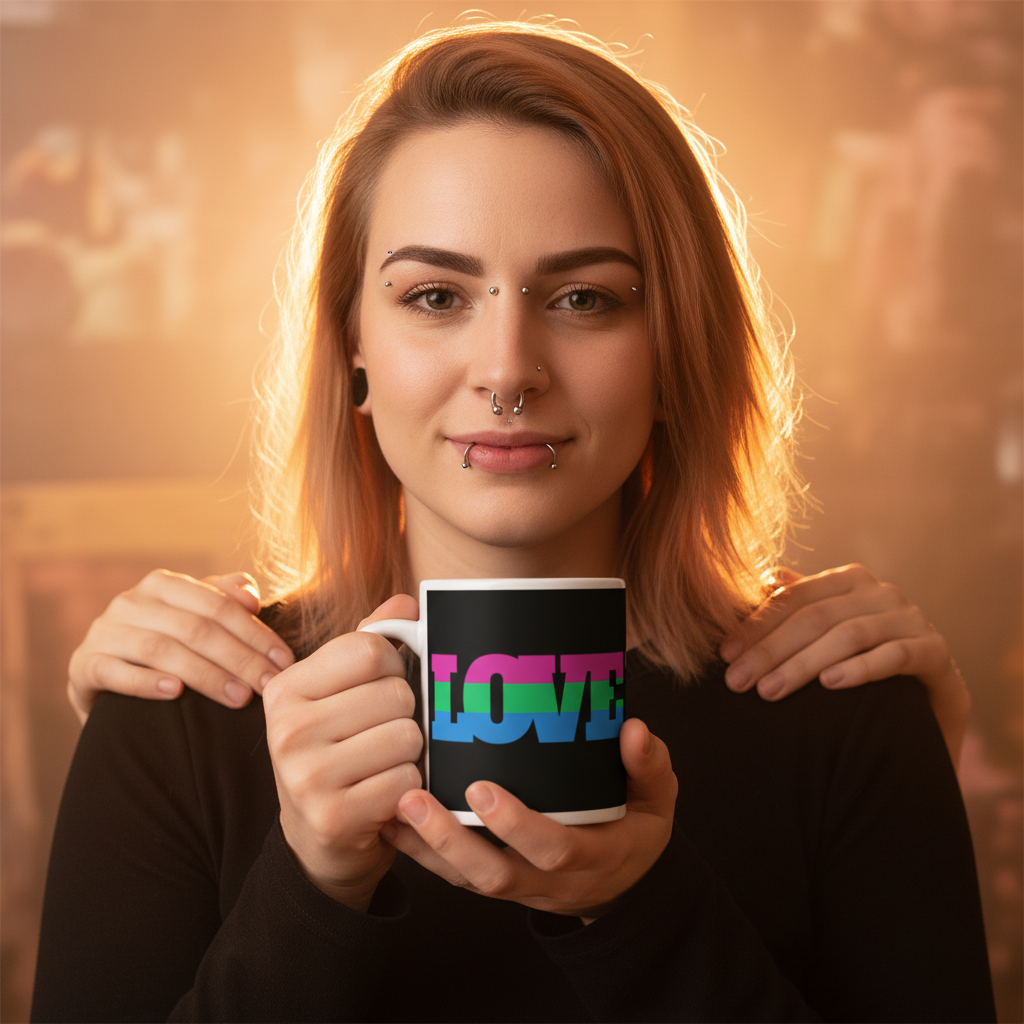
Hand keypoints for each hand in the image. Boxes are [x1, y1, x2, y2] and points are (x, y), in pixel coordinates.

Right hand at [67, 570, 294, 723]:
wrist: (109, 686)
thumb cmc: (168, 649)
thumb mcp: (197, 620)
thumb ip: (224, 601)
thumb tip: (250, 593)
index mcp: (163, 585)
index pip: (218, 606)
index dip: (255, 633)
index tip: (285, 662)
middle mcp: (130, 602)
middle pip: (195, 628)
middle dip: (239, 659)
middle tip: (269, 687)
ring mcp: (103, 632)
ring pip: (161, 648)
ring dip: (205, 674)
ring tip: (238, 698)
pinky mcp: (83, 665)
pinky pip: (113, 670)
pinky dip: (144, 681)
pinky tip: (174, 693)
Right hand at [263, 595, 423, 911]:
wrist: (318, 838)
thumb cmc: (338, 750)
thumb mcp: (343, 691)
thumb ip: (372, 641)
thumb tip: (407, 602)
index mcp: (285, 688)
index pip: (371, 648)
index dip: (393, 667)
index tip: (377, 690)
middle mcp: (286, 729)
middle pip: (396, 694)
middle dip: (405, 716)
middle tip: (380, 737)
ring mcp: (305, 776)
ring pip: (407, 737)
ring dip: (409, 755)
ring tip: (381, 766)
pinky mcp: (333, 817)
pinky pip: (407, 782)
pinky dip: (408, 790)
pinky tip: (383, 797)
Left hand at [381, 718, 675, 921]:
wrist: (627, 882)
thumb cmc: (637, 826)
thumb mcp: (657, 798)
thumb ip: (649, 765)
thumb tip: (635, 730)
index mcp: (595, 857)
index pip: (553, 850)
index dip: (516, 825)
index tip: (481, 789)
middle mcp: (552, 882)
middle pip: (495, 875)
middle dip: (450, 840)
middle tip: (413, 799)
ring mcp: (522, 887)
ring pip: (467, 881)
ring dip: (426, 848)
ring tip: (393, 808)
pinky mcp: (499, 883)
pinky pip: (456, 877)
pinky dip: (422, 853)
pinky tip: (392, 823)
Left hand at [719, 564, 969, 763]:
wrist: (928, 707)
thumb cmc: (863, 667)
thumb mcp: (826, 635)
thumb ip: (797, 607)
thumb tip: (760, 578)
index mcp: (847, 581)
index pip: (793, 597)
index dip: (756, 625)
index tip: (724, 655)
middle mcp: (881, 593)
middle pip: (815, 617)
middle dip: (770, 650)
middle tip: (738, 682)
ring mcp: (912, 619)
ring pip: (849, 635)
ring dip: (803, 664)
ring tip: (770, 691)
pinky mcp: (936, 651)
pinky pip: (895, 656)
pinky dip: (860, 669)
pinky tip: (829, 684)